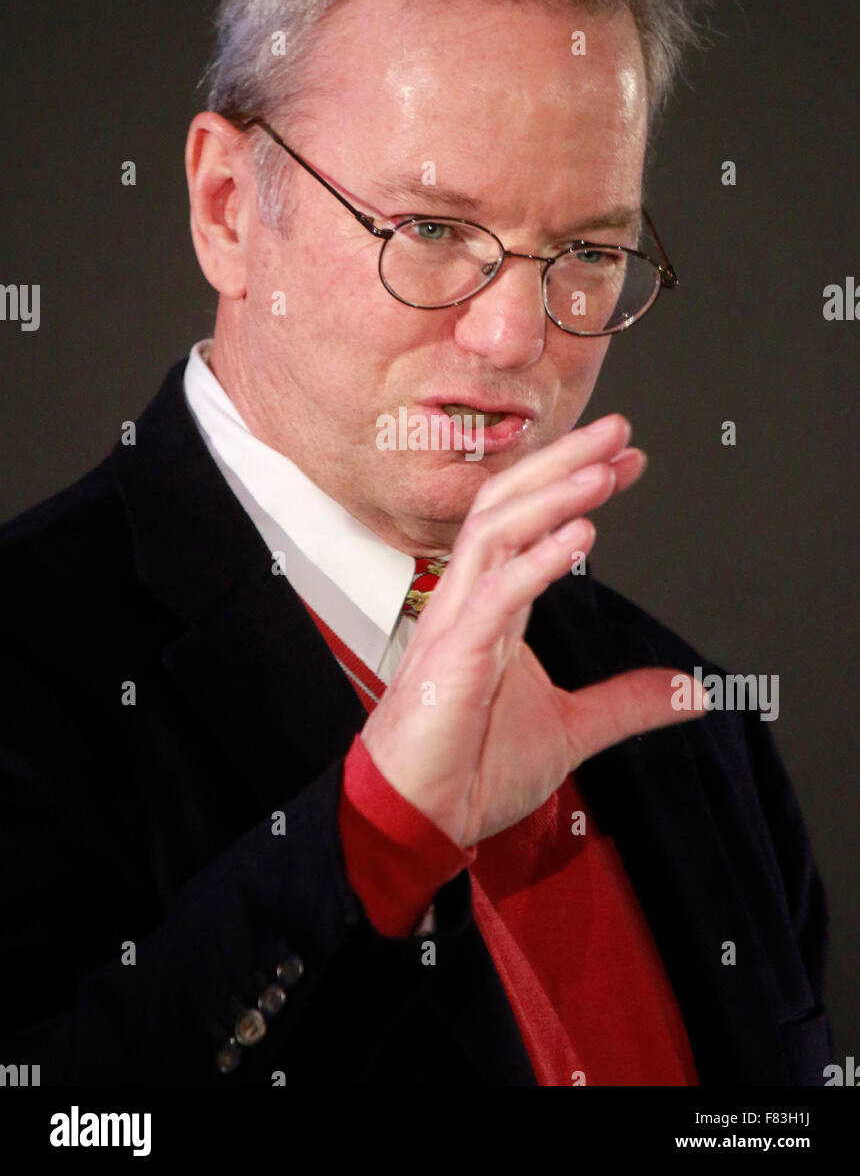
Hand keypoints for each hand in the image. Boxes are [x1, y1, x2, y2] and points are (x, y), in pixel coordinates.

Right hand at [360, 414, 705, 847]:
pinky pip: (496, 594)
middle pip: (508, 504)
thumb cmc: (469, 771)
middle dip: (562, 462)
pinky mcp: (452, 656)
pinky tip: (581, 536)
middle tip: (618, 432)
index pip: (531, 523)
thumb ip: (625, 704)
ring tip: (604, 468)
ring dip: (552, 494)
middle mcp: (471, 601)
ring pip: (496, 531)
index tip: (627, 463)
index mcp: (494, 608)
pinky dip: (538, 560)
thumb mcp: (571, 730)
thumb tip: (692, 693)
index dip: (577, 486)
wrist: (419, 822)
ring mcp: (457, 622)